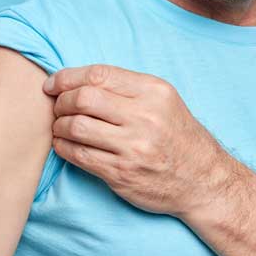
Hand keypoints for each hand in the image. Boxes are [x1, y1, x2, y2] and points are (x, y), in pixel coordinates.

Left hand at [42, 64, 224, 216]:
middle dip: (61, 102)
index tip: (53, 84)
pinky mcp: (122, 173)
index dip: (67, 77)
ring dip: (59, 126)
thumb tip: (77, 80)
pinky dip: (63, 148)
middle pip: (83, 99)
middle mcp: (144, 117)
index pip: (98, 74)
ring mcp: (133, 147)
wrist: (203, 181)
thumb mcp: (163, 100)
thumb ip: (127, 87)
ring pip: (76, 127)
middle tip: (57, 107)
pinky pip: (79, 155)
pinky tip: (64, 145)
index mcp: (153, 92)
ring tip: (60, 127)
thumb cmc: (177, 136)